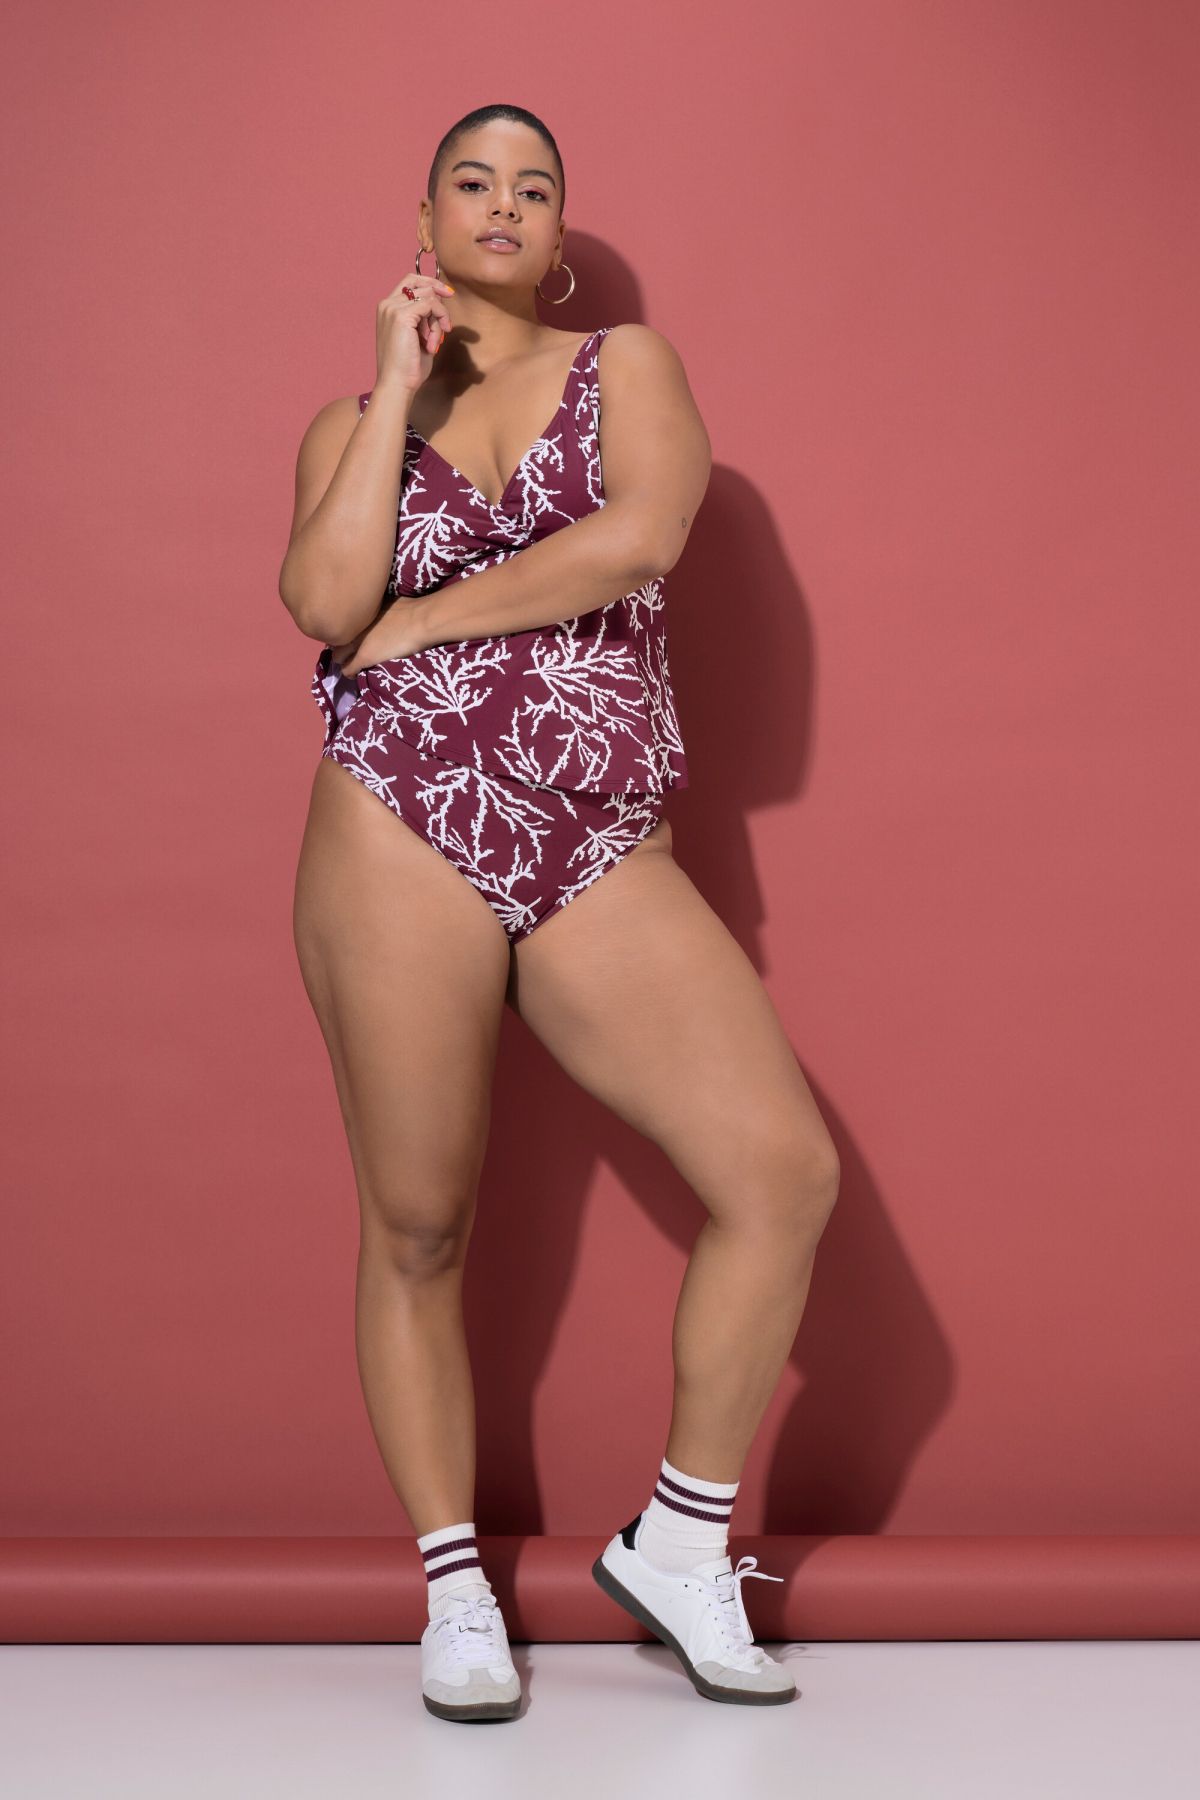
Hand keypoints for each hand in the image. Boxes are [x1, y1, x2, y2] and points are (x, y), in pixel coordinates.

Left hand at [330, 599, 428, 676]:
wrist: (420, 621)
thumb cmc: (412, 609)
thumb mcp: (386, 602)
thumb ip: (375, 609)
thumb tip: (378, 612)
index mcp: (358, 612)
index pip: (341, 625)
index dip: (345, 633)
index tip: (352, 637)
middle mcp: (353, 626)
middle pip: (335, 640)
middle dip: (341, 647)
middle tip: (351, 651)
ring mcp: (357, 642)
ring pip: (338, 656)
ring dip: (345, 660)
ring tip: (353, 663)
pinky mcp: (364, 658)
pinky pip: (348, 669)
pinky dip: (350, 673)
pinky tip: (356, 674)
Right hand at [377, 269, 454, 393]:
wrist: (397, 384)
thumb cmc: (408, 366)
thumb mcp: (418, 335)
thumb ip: (425, 317)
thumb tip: (441, 303)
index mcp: (388, 308)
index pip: (410, 280)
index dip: (431, 284)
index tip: (448, 295)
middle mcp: (387, 304)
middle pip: (421, 284)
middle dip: (438, 303)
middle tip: (445, 325)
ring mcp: (392, 308)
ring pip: (428, 296)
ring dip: (438, 319)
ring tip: (433, 342)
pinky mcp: (401, 316)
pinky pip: (431, 306)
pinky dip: (437, 325)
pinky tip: (432, 344)